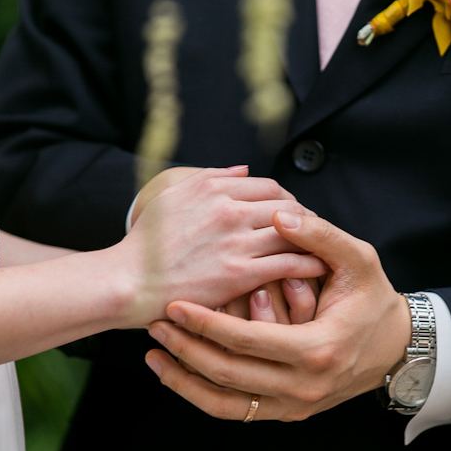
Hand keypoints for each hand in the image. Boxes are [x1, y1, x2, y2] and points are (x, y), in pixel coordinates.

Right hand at [119, 167, 326, 327]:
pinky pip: (289, 263)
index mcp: (213, 188)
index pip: (269, 187)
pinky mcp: (240, 274)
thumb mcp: (171, 197)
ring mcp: (235, 242)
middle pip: (287, 206)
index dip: (287, 200)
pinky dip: (309, 263)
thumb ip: (210, 178)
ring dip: (313, 240)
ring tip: (322, 250)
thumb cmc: (146, 242)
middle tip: (315, 232)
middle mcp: (228, 210)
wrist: (127, 281)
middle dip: (305, 218)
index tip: (294, 213)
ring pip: (292, 232)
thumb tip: (244, 169)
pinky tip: (318, 269)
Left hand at [145, 211, 410, 420]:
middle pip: (228, 374)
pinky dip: (203, 396)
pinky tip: (179, 376)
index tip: (174, 304)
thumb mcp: (358, 261)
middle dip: (186, 349)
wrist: (396, 347)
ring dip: (185, 380)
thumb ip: (319, 236)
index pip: (246, 340)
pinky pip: (237, 412)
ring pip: (226, 403)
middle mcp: (304, 385)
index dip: (206, 322)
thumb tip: (279, 214)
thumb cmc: (375, 299)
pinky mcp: (288, 412)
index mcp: (318, 349)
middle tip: (155, 325)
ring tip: (156, 355)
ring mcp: (295, 405)